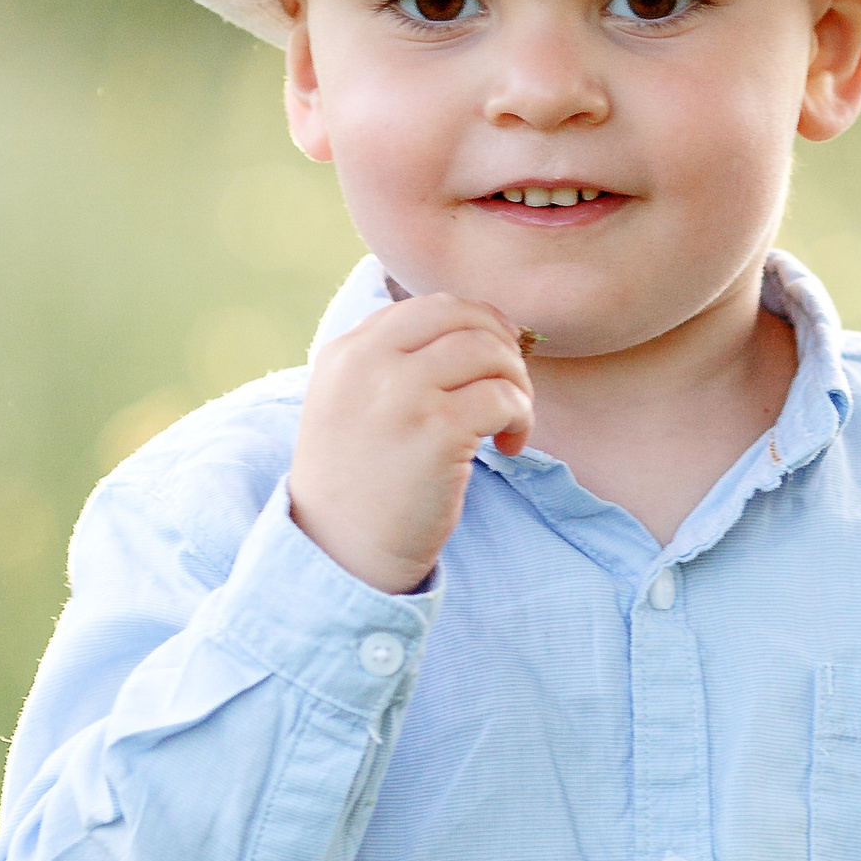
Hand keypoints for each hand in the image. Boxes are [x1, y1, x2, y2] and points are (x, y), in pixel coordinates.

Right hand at [287, 292, 533, 594]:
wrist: (339, 552)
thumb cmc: (357, 484)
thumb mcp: (348, 405)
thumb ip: (389, 363)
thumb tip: (475, 329)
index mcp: (346, 352)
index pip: (429, 307)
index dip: (477, 323)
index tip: (497, 354)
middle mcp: (369, 363)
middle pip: (463, 317)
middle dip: (503, 345)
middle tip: (511, 386)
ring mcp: (402, 393)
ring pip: (490, 352)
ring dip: (517, 384)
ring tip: (511, 421)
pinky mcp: (437, 430)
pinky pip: (504, 398)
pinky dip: (521, 418)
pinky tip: (508, 447)